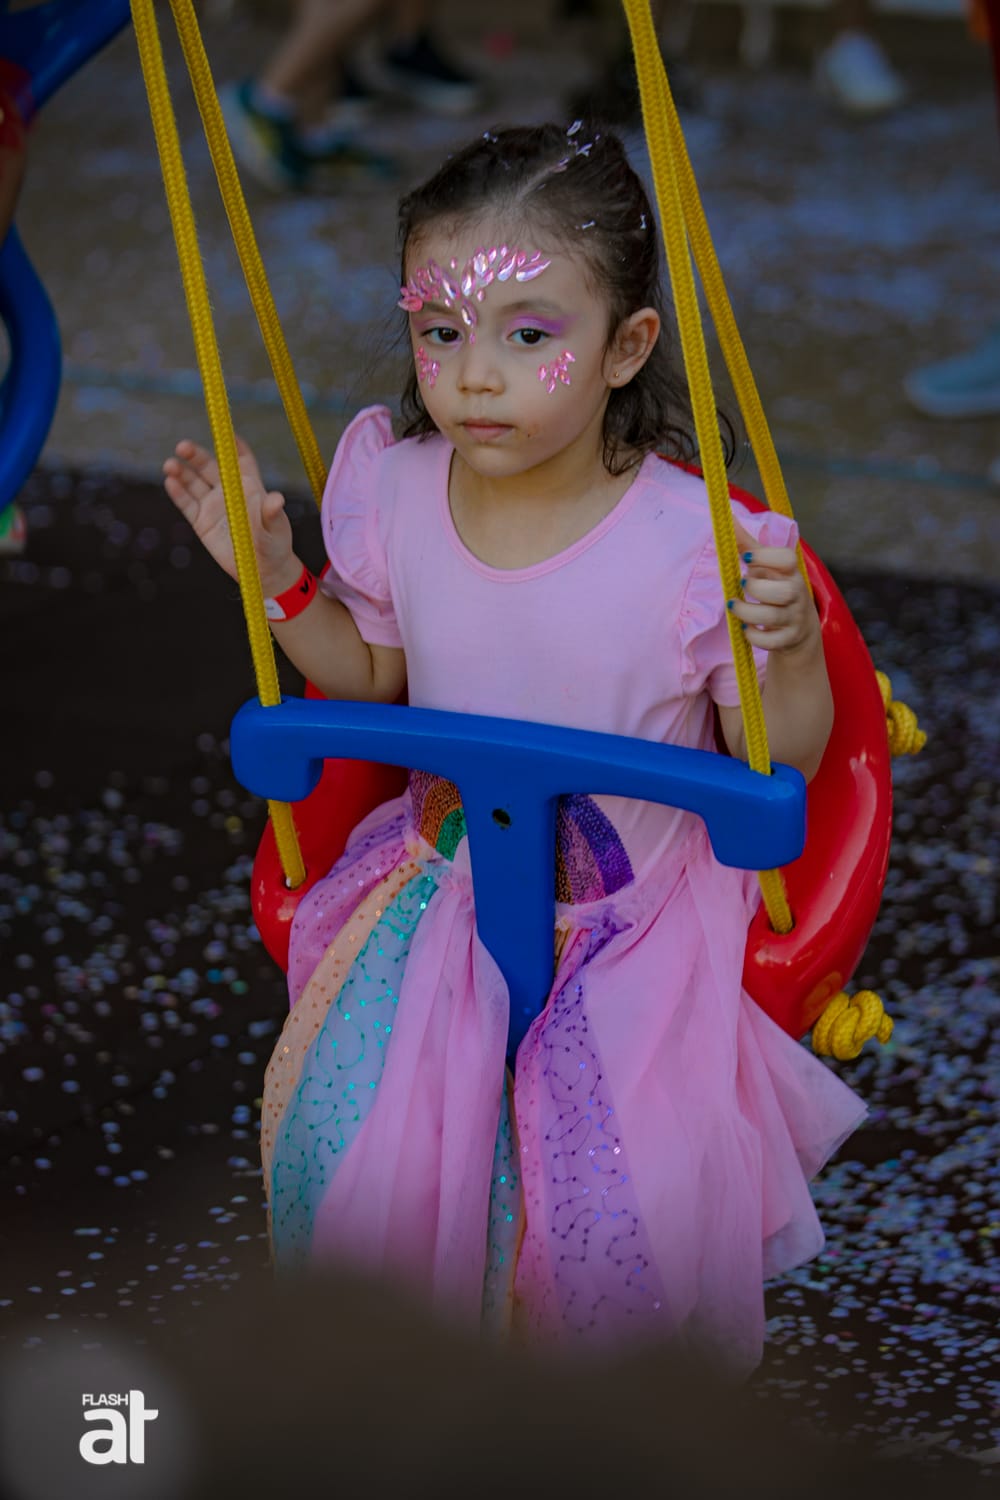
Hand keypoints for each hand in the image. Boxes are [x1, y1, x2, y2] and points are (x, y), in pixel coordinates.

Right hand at [163, 435, 297, 593]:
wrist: (263, 571)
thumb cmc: (275, 545)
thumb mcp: (275, 529)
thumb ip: (272, 513)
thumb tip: (277, 499)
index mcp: (250, 486)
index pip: (241, 459)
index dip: (233, 446)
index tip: (224, 434)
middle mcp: (229, 491)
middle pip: (211, 466)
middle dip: (197, 455)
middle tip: (183, 446)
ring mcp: (213, 505)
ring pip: (194, 483)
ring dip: (182, 472)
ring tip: (170, 465)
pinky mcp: (202, 522)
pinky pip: (187, 505)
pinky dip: (178, 493)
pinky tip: (170, 482)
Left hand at [727, 522, 818, 655]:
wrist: (799, 628)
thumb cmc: (776, 589)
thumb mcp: (767, 568)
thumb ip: (748, 545)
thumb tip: (727, 517)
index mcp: (791, 572)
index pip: (788, 559)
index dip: (766, 557)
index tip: (746, 558)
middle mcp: (796, 594)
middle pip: (782, 591)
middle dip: (757, 589)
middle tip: (742, 585)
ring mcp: (794, 618)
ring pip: (773, 617)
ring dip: (748, 612)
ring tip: (734, 606)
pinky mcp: (788, 639)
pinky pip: (771, 641)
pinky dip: (754, 636)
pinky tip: (745, 628)